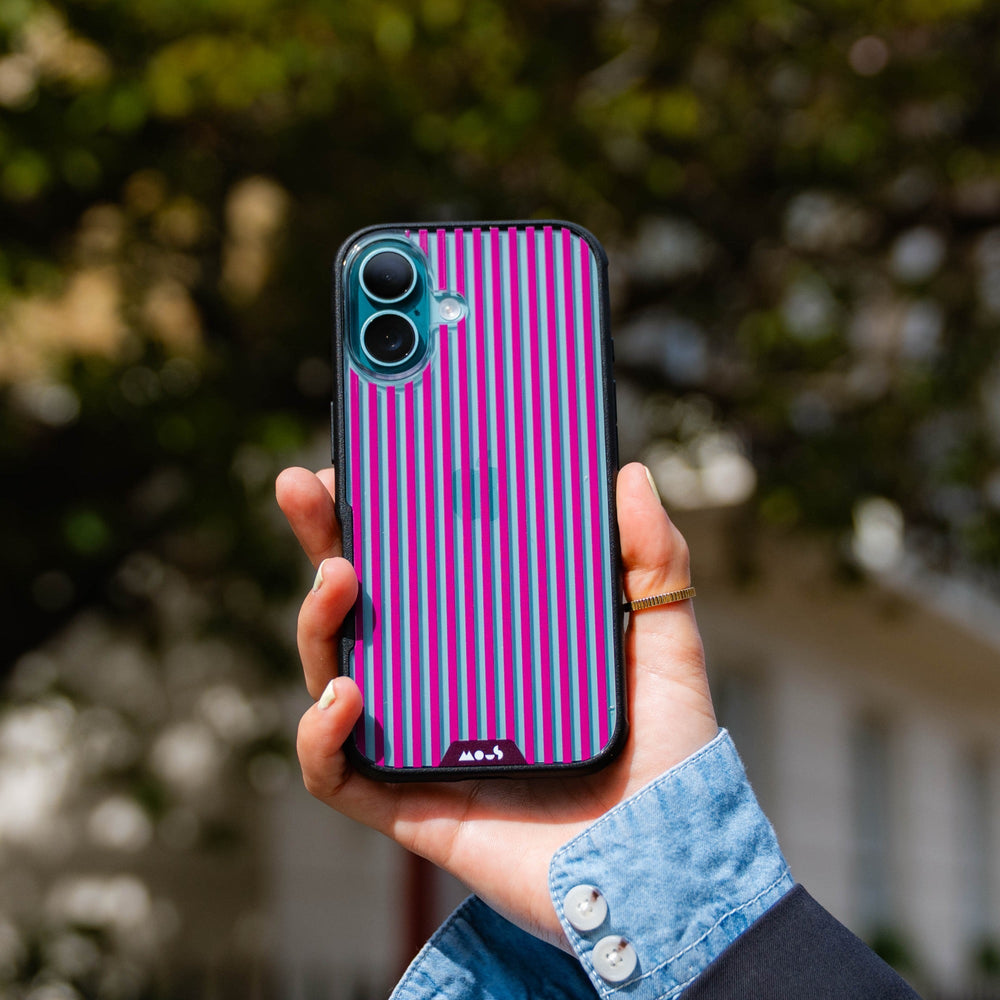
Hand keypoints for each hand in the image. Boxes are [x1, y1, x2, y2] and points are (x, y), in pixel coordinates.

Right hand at [275, 462, 716, 949]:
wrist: (665, 872)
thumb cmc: (667, 763)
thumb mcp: (666, 649)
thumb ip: (656, 566)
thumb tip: (629, 475)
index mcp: (491, 641)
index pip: (424, 568)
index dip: (388, 515)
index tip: (371, 459)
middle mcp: (444, 685)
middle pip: (364, 607)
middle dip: (323, 541)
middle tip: (306, 486)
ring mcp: (420, 743)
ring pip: (333, 674)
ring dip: (317, 623)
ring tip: (338, 577)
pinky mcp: (408, 805)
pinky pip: (336, 774)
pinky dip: (319, 736)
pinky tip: (346, 696)